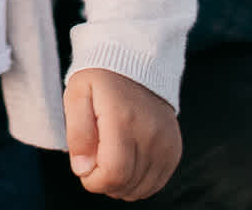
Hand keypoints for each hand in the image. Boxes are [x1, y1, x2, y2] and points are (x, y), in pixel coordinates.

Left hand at [64, 68, 182, 200]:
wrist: (136, 63)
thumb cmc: (101, 80)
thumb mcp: (77, 95)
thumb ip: (77, 133)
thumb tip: (82, 169)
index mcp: (123, 121)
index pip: (113, 174)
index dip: (93, 181)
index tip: (85, 167)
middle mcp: (150, 135)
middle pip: (126, 185)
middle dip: (104, 183)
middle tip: (95, 161)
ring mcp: (166, 144)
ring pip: (141, 189)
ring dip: (120, 184)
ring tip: (110, 159)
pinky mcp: (174, 150)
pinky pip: (156, 183)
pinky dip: (138, 181)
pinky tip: (127, 163)